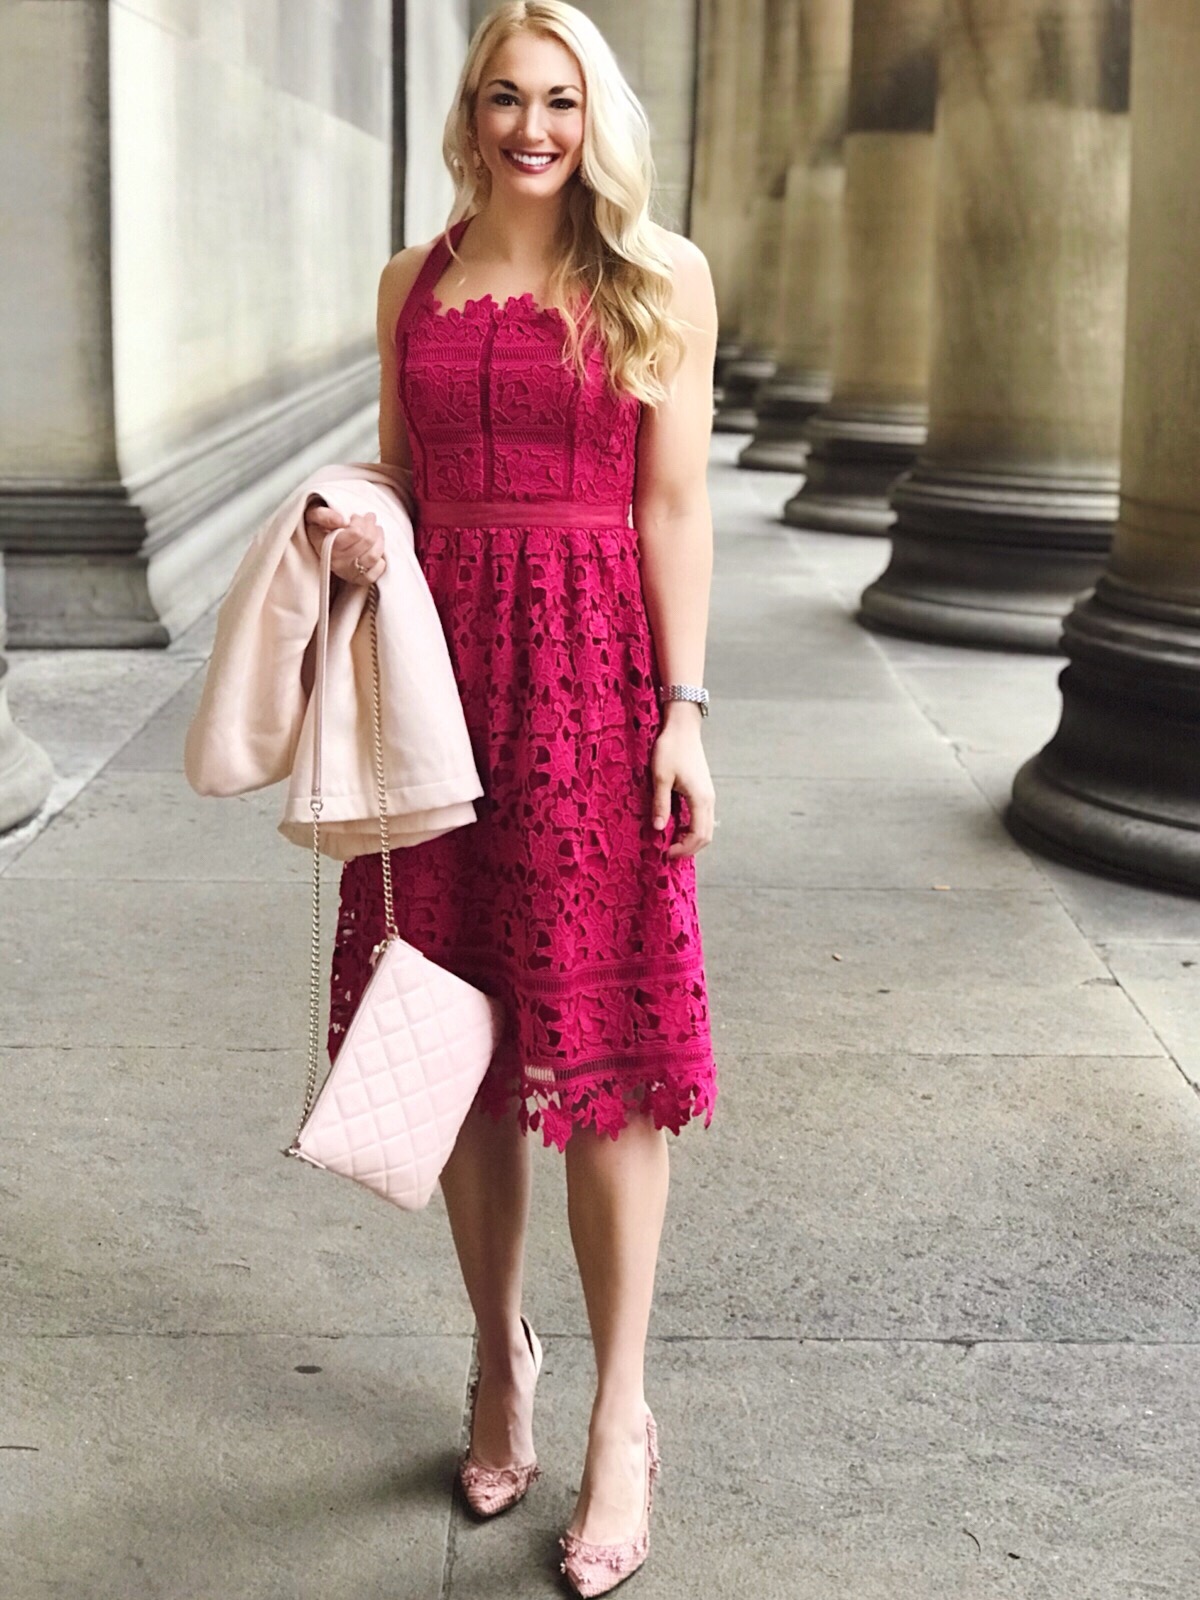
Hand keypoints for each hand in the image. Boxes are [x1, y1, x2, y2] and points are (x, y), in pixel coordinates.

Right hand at [304, 500, 386, 584]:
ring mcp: (348, 573)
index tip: (354, 516)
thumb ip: (325, 515)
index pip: (356, 533)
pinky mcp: (359, 580)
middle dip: (370, 525)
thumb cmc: (319, 526)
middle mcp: (336, 562)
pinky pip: (377, 571)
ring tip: (375, 529)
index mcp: (325, 546)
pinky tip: (375, 548)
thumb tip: (343, 521)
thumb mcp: (315, 515)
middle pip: (367, 541)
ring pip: (374, 555)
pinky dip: (380, 560)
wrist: (319, 543)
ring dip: (379, 538)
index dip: (360, 522)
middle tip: (368, 517)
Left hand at [650, 707, 715, 858]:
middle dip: (689, 848)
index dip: (684, 849)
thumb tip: (659, 829)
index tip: (665, 853)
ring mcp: (708, 795)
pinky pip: (702, 817)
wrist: (683, 727)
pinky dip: (692, 827)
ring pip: (706, 827)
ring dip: (691, 838)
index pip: (699, 835)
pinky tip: (676, 825)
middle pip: (706, 835)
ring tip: (670, 840)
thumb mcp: (660, 777)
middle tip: (667, 852)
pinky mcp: (703, 790)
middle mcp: (709, 799)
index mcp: (700, 798)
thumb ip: (660, 804)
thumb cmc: (671, 748)